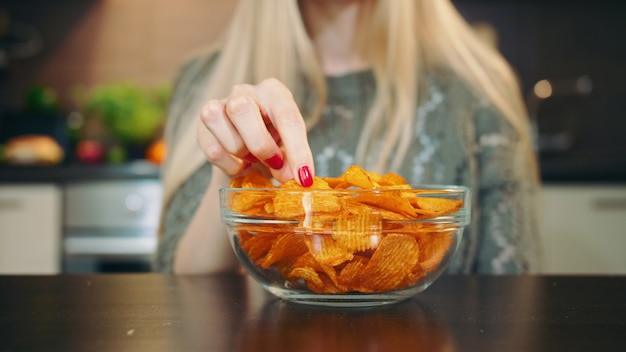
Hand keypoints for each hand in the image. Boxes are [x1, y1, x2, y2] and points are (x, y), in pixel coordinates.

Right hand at [198, 78, 313, 185]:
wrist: (247, 156)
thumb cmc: (273, 144)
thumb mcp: (290, 150)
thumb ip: (293, 161)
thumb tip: (293, 177)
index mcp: (274, 92)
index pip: (287, 116)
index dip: (298, 151)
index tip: (304, 178)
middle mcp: (244, 92)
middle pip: (241, 109)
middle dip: (260, 145)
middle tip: (274, 163)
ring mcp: (219, 106)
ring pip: (219, 122)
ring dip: (241, 151)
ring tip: (253, 159)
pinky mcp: (203, 129)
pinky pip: (212, 149)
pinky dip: (229, 164)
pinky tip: (239, 164)